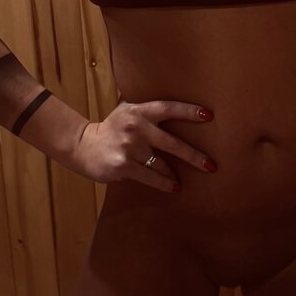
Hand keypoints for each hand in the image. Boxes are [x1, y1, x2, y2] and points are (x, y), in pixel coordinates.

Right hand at [72, 99, 215, 192]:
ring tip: (189, 180)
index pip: (168, 108)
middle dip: (193, 155)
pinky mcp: (123, 165)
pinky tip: (174, 187)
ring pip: (162, 163)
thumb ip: (148, 110)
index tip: (208, 116)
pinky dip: (164, 183)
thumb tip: (177, 108)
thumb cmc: (112, 128)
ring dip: (176, 173)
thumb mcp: (127, 111)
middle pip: (171, 142)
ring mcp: (129, 147)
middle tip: (211, 165)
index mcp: (139, 110)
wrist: (84, 145)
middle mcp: (136, 127)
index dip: (188, 111)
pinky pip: (150, 176)